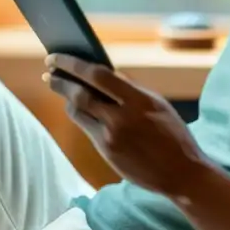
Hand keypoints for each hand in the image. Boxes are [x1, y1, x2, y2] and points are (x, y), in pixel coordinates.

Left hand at [43, 53, 211, 197]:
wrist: (181, 172)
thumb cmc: (173, 133)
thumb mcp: (157, 103)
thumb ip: (131, 89)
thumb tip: (106, 74)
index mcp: (139, 100)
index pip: (97, 76)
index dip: (72, 64)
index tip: (56, 57)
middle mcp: (122, 118)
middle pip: (80, 95)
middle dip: (60, 82)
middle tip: (48, 72)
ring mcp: (112, 137)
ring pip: (78, 112)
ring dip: (67, 98)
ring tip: (61, 88)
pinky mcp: (106, 152)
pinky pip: (86, 128)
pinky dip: (81, 114)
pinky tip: (79, 108)